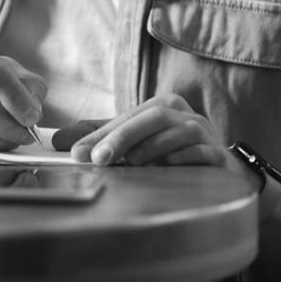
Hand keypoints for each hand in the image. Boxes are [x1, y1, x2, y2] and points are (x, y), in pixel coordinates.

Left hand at [63, 93, 243, 173]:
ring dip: (150, 148)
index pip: (128, 117)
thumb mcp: (135, 143)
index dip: (102, 134)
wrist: (222, 174)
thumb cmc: (173, 155)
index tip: (78, 152)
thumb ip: (101, 139)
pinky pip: (202, 152)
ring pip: (178, 132)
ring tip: (128, 163)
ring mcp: (206, 133)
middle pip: (152, 118)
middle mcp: (186, 115)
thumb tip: (59, 140)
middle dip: (122, 137)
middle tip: (98, 158)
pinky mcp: (220, 155)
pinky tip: (165, 167)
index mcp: (164, 107)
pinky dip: (182, 158)